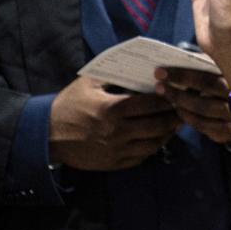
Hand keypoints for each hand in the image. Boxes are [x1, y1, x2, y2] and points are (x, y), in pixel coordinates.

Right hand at [48, 76, 180, 170]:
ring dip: (169, 132)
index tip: (178, 92)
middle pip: (158, 125)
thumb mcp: (90, 82)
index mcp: (113, 109)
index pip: (152, 104)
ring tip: (176, 122)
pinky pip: (143, 156)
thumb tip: (142, 66)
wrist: (47, 134)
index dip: (168, 98)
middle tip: (183, 107)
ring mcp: (117, 150)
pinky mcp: (114, 163)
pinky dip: (155, 146)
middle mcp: (118, 132)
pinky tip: (160, 137)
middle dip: (174, 115)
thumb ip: (116, 74)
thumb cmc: (70, 103)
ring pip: (155, 143)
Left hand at [154, 67, 230, 147]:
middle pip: (203, 100)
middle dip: (177, 93)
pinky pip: (207, 128)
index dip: (182, 76)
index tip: (160, 72)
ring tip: (167, 99)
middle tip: (158, 87)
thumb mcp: (226, 66)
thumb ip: (208, 63)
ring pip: (203, 115)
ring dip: (182, 107)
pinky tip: (180, 113)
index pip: (206, 79)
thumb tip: (177, 58)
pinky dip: (191, 121)